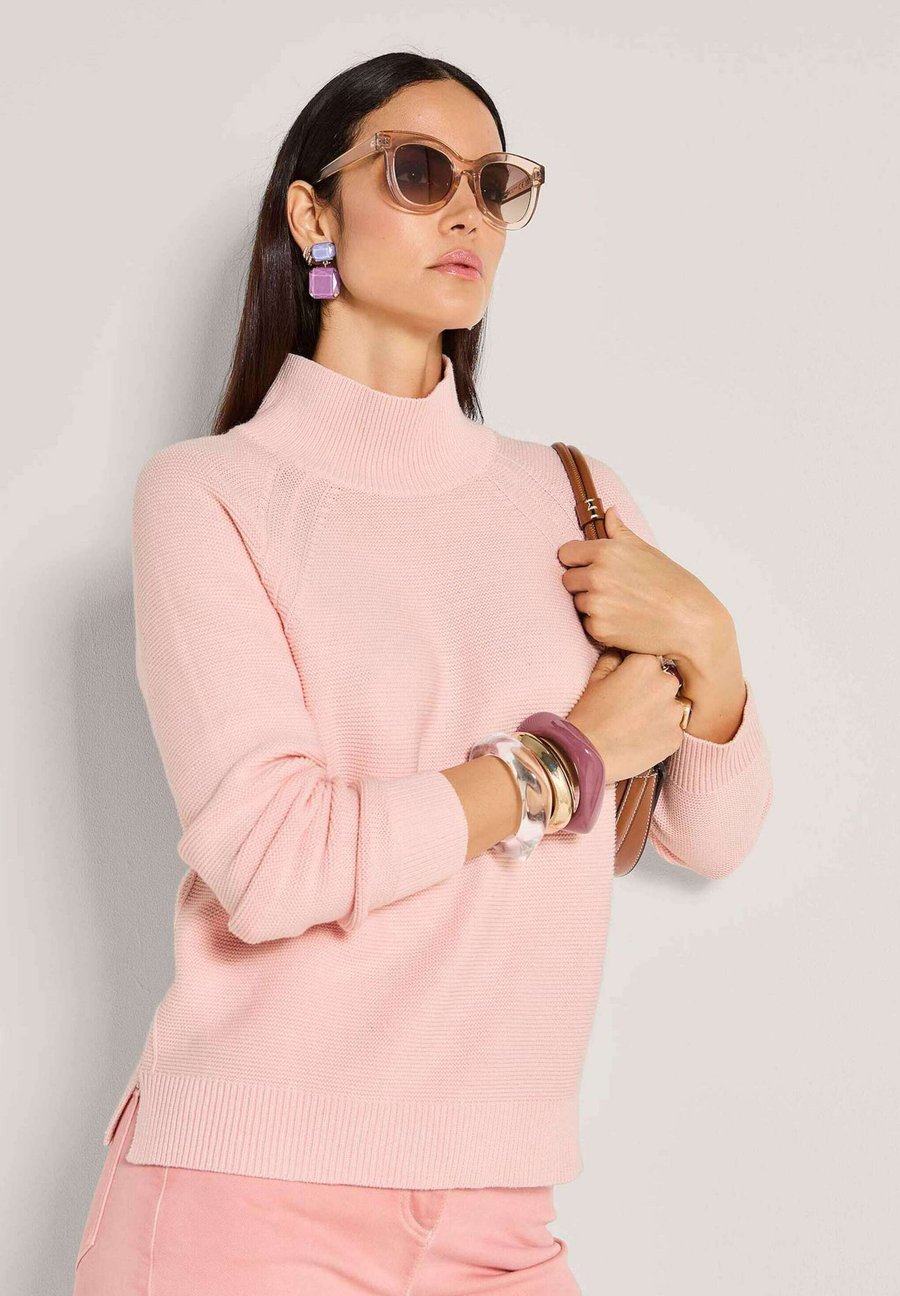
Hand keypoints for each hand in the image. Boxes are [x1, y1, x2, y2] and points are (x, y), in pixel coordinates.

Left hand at [557, 505, 724, 664]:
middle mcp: (596, 576)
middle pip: (568, 579)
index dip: (576, 560)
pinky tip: (624, 621)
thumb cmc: (673, 585)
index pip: (566, 553)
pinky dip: (601, 624)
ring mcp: (596, 604)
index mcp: (606, 552)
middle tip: (612, 589)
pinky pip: (587, 624)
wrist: (690, 622)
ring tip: (622, 605)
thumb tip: (609, 512)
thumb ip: (620, 532)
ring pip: (578, 602)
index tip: (587, 566)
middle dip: (583, 584)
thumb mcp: (646, 550)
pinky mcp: (599, 629)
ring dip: (592, 605)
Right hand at [565, 648, 686, 782]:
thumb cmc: (588, 715)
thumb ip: (614, 658)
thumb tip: (622, 653)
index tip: (628, 685)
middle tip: (631, 706)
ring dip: (661, 712)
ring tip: (637, 724)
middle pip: (666, 682)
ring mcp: (674, 712)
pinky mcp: (676, 737)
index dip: (639, 673)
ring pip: (674, 707)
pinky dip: (662, 733)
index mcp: (646, 664)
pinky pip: (674, 730)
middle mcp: (666, 684)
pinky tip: (641, 737)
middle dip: (653, 691)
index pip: (651, 661)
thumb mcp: (596, 678)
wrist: (587, 754)